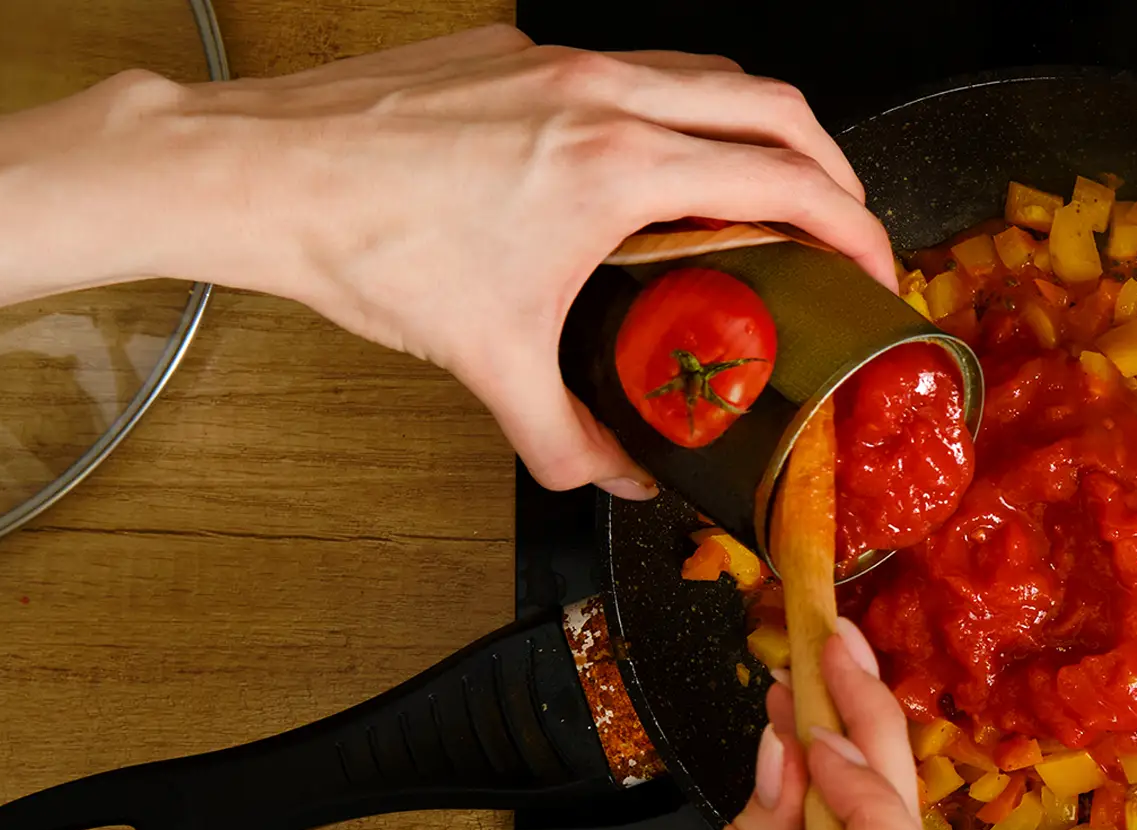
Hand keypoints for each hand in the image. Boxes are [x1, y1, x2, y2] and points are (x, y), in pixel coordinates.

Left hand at [183, 28, 896, 496]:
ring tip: (761, 184)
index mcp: (615, 165)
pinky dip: (673, 108)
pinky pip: (631, 66)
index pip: (781, 179)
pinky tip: (648, 164)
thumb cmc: (367, 244)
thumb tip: (617, 475)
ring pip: (704, 70)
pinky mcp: (516, 49)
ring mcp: (558, 58)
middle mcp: (600, 92)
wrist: (265, 170)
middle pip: (770, 101)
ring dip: (754, 123)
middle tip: (839, 216)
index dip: (850, 222)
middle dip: (828, 157)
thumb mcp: (487, 362)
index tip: (871, 261)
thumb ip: (566, 437)